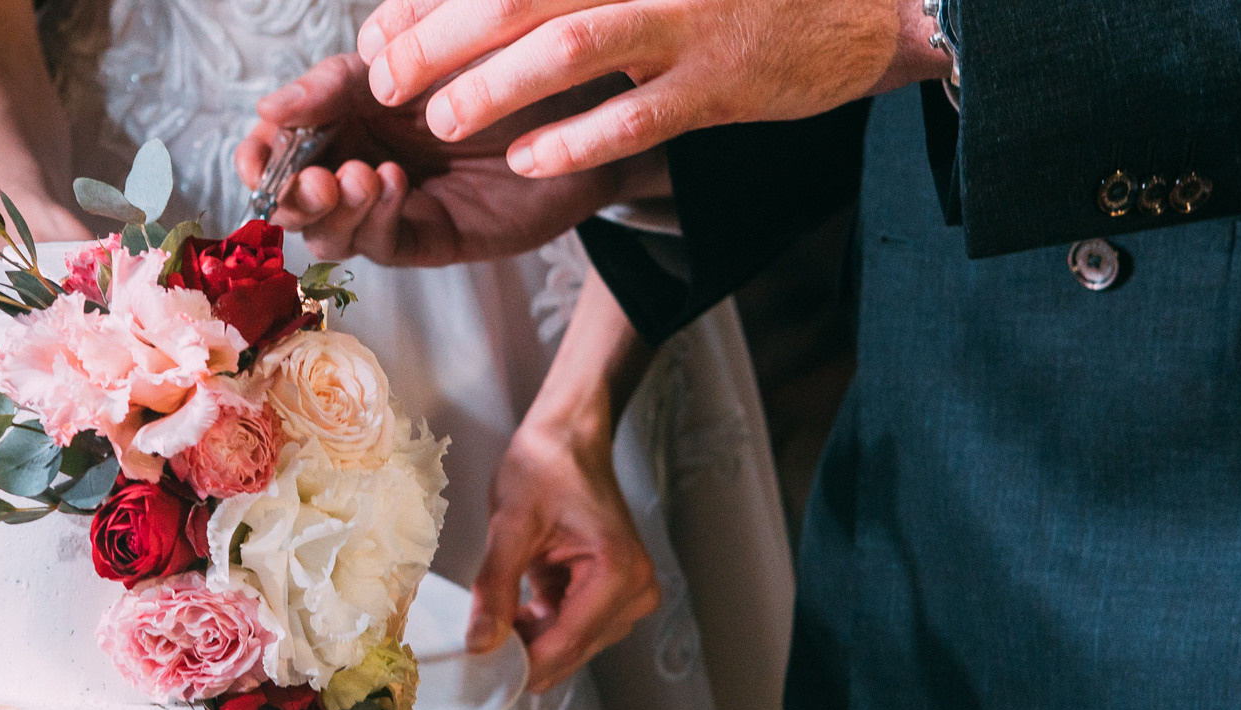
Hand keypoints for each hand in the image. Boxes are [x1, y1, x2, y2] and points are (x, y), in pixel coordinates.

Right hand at [232, 54, 642, 265]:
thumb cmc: (501, 64)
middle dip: (289, 191)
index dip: (263, 149)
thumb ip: (339, 83)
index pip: (284, 137)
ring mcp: (390, 203)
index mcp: (348, 109)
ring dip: (328, 209)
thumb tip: (271, 106)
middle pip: (296, 193)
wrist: (582, 102)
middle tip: (308, 181)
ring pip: (330, 229)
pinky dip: (374, 218)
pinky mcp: (425, 238)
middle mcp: (359, 157)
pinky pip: (380, 242)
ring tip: (351, 179)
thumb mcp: (411, 58)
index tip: (257, 152)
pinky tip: (388, 185)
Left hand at [355, 0, 944, 178]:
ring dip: (495, 85)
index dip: (432, 2)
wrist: (857, 5)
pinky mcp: (720, 84)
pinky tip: (529, 162)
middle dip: (440, 41)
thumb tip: (478, 7)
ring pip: (569, 48)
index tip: (384, 36)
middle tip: (387, 81)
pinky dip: (576, 140)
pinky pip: (635, 116)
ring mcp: (684, 25)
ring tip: (444, 120)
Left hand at [472, 412, 659, 692]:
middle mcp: (635, 590)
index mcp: (618, 571)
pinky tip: (511, 614)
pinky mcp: (614, 596)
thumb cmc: (547, 465)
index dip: (519, 665)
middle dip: (522, 654)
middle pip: (570, 651)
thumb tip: (480, 645)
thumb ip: (495, 588)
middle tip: (473, 648)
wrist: (569, 438)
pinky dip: (539, 628)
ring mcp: (629, 596)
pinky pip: (571, 630)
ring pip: (569, 646)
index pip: (565, 643)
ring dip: (529, 640)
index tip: (477, 671)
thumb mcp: (511, 525)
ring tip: (492, 616)